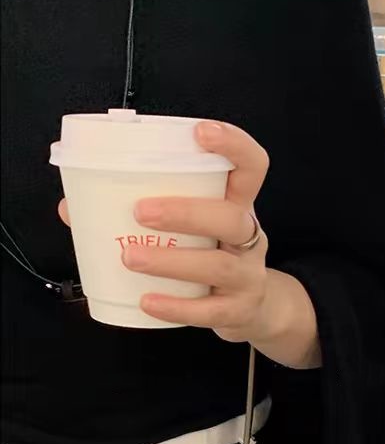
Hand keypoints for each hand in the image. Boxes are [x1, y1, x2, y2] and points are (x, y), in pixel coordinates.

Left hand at [58, 121, 319, 368]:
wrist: (251, 308)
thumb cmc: (211, 254)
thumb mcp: (193, 228)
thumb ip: (142, 211)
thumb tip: (74, 208)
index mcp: (237, 204)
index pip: (251, 166)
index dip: (234, 145)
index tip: (200, 132)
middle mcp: (249, 237)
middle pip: (231, 218)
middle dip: (186, 212)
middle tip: (140, 211)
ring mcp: (248, 275)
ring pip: (218, 265)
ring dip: (171, 261)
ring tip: (130, 257)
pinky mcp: (239, 310)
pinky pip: (211, 311)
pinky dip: (177, 307)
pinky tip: (147, 301)